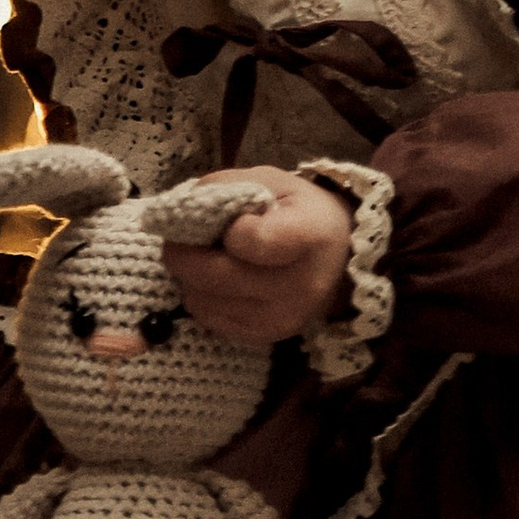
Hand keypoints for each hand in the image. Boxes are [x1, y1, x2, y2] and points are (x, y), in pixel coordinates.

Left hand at [163, 165, 349, 348]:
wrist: (340, 256)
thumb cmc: (301, 211)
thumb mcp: (271, 181)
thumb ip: (226, 187)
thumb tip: (181, 210)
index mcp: (308, 236)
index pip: (252, 240)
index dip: (228, 229)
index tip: (231, 223)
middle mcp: (299, 286)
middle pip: (214, 276)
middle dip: (183, 255)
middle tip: (178, 240)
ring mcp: (282, 318)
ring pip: (203, 301)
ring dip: (189, 279)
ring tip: (203, 260)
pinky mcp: (266, 337)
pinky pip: (210, 320)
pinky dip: (203, 298)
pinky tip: (216, 282)